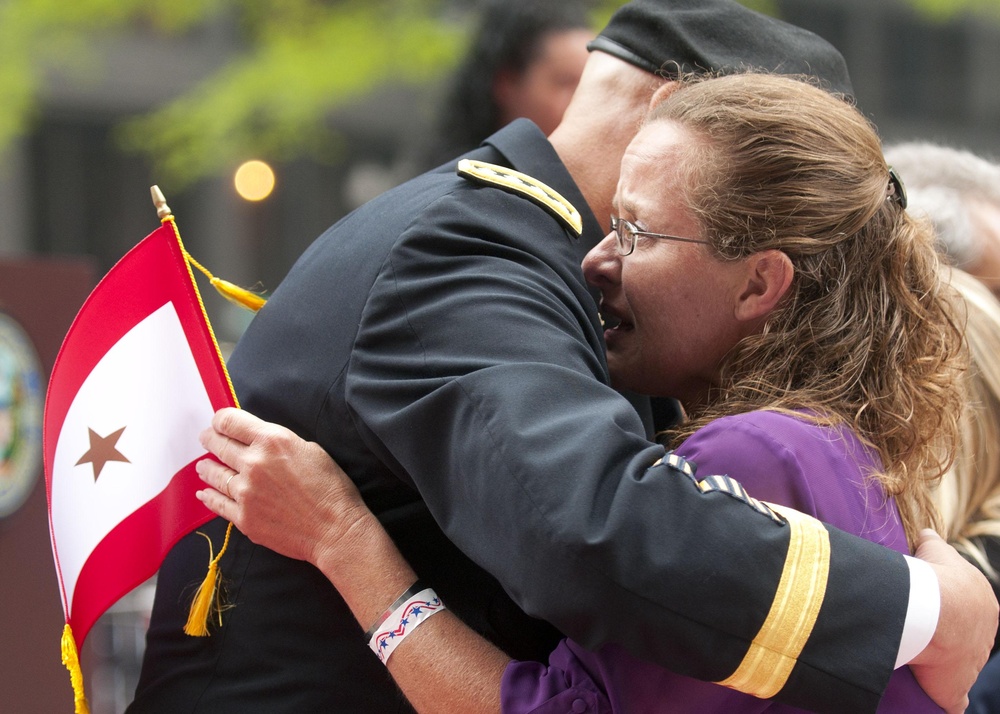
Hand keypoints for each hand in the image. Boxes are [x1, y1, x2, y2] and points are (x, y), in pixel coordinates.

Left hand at [195, 407, 370, 567]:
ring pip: (214, 474)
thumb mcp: (310, 449)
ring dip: (207, 467)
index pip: (229, 421)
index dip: (220, 420)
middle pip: (218, 445)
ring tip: (203, 466)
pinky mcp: (243, 518)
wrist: (335, 529)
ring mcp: (245, 492)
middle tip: (207, 438)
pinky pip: (217, 503)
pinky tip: (204, 492)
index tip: (218, 423)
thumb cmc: (331, 488)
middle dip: (210, 439)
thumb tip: (261, 441)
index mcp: (272, 441)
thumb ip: (280, 442)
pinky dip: (208, 496)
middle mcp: (253, 463)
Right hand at [910, 529, 997, 713]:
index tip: (932, 609)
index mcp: (984, 606)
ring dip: (945, 666)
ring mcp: (971, 665)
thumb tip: (928, 533)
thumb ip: (934, 543)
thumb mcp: (936, 551)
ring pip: (960, 667)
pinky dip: (947, 701)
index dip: (951, 610)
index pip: (970, 611)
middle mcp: (983, 638)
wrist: (936, 610)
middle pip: (968, 641)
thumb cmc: (937, 579)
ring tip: (922, 661)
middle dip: (952, 639)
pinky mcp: (953, 689)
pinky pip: (952, 701)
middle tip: (926, 635)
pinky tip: (939, 699)